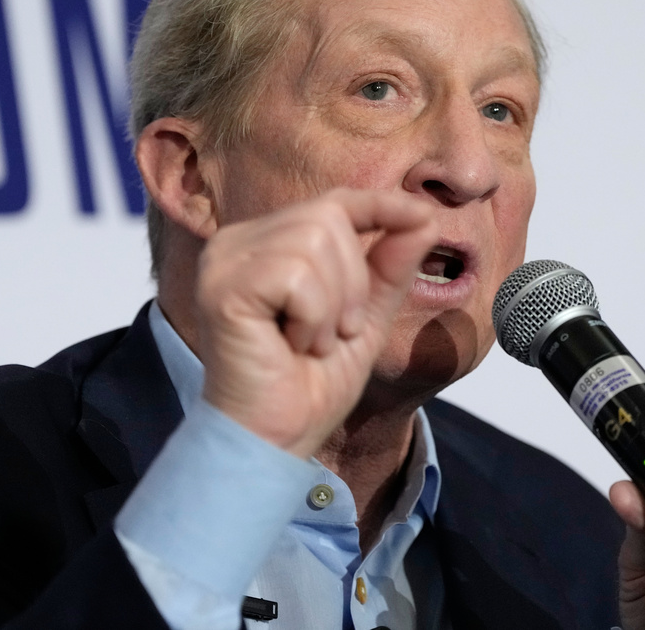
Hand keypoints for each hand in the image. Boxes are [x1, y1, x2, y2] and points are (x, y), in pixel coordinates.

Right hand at [195, 188, 437, 457]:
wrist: (277, 440)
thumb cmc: (310, 385)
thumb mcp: (366, 317)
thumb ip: (390, 267)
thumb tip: (423, 216)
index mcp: (267, 245)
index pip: (332, 203)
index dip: (380, 205)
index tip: (422, 215)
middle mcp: (239, 244)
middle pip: (328, 217)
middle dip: (354, 282)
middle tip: (337, 332)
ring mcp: (224, 262)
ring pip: (315, 241)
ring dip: (333, 305)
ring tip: (311, 343)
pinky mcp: (221, 287)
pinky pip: (297, 274)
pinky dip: (313, 317)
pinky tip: (292, 346)